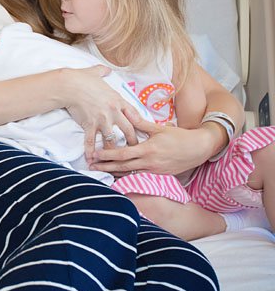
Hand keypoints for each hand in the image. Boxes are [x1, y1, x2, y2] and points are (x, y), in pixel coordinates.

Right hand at [63, 65, 139, 157]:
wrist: (69, 85)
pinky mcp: (89, 125)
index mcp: (118, 100)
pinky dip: (91, 151)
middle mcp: (113, 112)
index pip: (135, 114)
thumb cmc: (82, 78)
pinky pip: (91, 141)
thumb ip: (103, 71)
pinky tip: (91, 159)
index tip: (144, 132)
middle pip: (128, 130)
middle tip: (135, 150)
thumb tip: (106, 69)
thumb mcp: (96, 72)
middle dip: (133, 141)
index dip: (141, 124)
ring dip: (113, 151)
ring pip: (112, 140)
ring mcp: (102, 120)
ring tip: (115, 160)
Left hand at [89, 111, 213, 176]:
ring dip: (114, 173)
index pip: (123, 154)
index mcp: (148, 150)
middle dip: (105, 167)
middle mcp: (149, 163)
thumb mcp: (160, 128)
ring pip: (129, 173)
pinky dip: (127, 176)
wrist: (199, 149)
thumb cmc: (180, 137)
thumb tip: (128, 114)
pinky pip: (139, 176)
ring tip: (101, 172)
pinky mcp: (158, 176)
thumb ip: (142, 124)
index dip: (107, 155)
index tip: (95, 154)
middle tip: (91, 166)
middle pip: (122, 167)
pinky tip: (118, 176)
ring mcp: (154, 171)